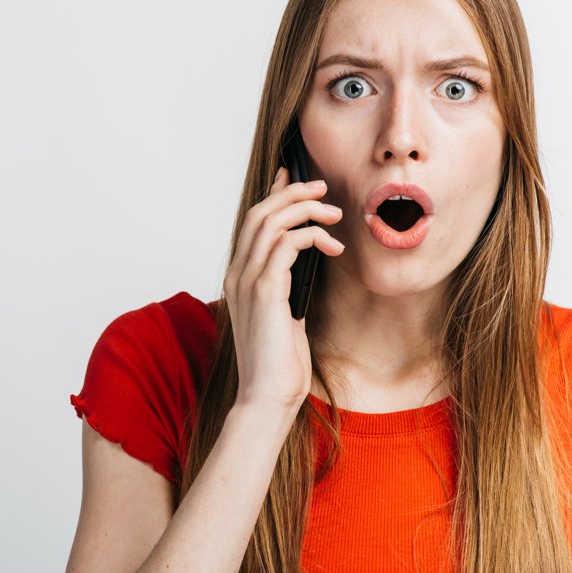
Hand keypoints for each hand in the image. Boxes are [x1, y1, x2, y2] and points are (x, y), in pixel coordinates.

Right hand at [223, 167, 344, 410]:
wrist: (268, 394)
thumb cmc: (280, 362)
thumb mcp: (285, 314)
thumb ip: (287, 285)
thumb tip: (308, 259)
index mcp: (239, 278)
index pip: (252, 222)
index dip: (273, 194)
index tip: (294, 177)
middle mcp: (237, 273)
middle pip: (260, 213)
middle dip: (292, 192)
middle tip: (322, 187)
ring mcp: (247, 281)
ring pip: (271, 222)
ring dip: (305, 210)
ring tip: (334, 214)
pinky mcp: (265, 290)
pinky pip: (285, 244)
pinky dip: (311, 236)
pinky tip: (332, 247)